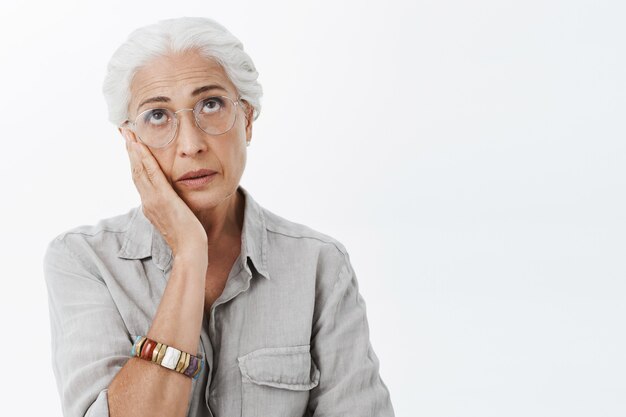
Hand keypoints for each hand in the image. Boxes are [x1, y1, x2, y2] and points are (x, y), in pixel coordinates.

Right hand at [123, 131, 207, 259]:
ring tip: (128, 132)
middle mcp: (148, 201)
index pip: (139, 178)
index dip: (133, 159)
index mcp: (150, 205)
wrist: (190, 250)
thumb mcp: (177, 217)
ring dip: (133, 149)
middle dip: (129, 149)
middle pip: (135, 170)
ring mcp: (153, 200)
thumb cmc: (188, 237)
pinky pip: (152, 175)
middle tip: (123, 130)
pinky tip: (140, 146)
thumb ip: (172, 206)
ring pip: (139, 170)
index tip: (130, 142)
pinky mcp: (162, 200)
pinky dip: (144, 159)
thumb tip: (173, 200)